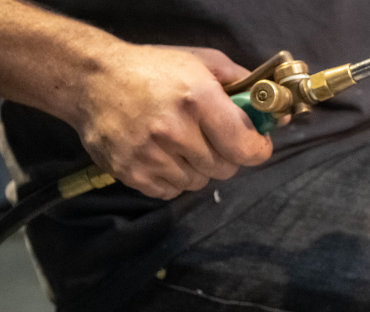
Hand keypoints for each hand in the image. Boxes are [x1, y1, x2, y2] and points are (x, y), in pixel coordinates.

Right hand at [58, 44, 272, 198]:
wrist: (92, 80)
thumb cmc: (153, 69)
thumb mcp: (202, 62)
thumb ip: (243, 84)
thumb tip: (278, 116)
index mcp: (197, 99)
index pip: (245, 148)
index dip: (257, 150)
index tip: (255, 145)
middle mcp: (174, 130)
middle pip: (224, 168)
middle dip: (225, 156)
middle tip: (212, 139)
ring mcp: (149, 154)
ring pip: (198, 183)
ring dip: (198, 168)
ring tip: (182, 144)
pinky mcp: (129, 172)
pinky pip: (170, 192)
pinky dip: (173, 179)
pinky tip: (163, 155)